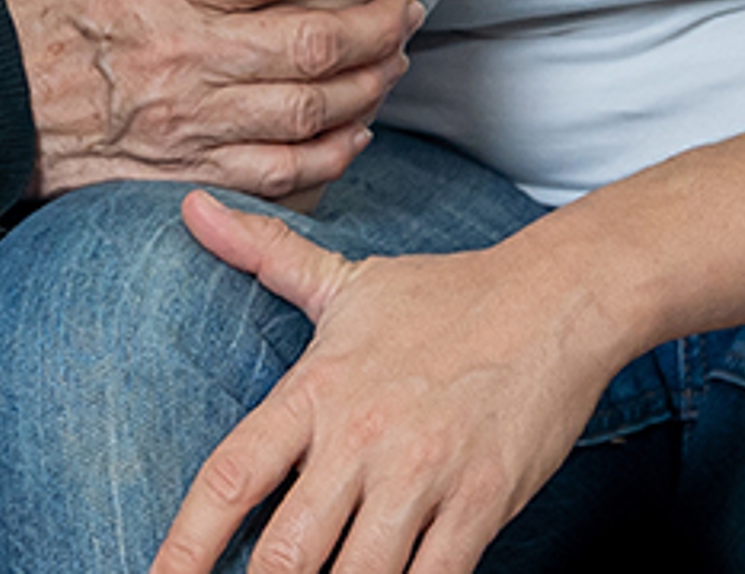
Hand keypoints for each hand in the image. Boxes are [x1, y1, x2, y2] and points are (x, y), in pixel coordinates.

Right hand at [0, 0, 422, 199]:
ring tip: (394, 62)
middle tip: (407, 8)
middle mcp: (179, 56)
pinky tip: (355, 131)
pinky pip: (277, 173)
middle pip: (309, 43)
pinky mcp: (183, 172)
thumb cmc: (20, 17)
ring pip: (306, 110)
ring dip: (366, 86)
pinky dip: (330, 157)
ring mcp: (185, 122)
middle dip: (377, 24)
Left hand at [152, 195, 620, 573]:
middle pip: (284, 553)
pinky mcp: (482, 504)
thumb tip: (191, 206)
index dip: (185, 545)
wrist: (558, 297)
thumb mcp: (346, 281)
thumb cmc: (446, 296)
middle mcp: (360, 437)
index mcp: (316, 391)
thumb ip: (264, 254)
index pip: (230, 476)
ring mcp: (423, 475)